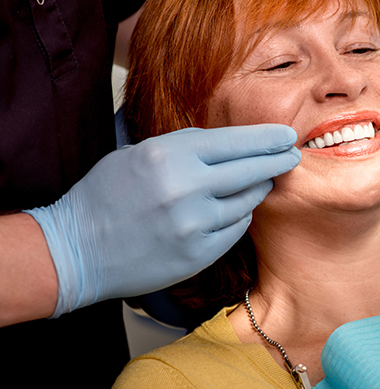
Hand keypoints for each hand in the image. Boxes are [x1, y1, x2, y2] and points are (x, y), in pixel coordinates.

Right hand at [25, 124, 300, 316]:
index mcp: (169, 155)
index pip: (235, 141)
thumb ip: (185, 147)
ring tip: (261, 181)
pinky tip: (234, 210)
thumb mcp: (139, 154)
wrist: (76, 250)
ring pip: (248, 200)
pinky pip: (236, 228)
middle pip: (252, 169)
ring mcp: (194, 224)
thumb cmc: (106, 196)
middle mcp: (186, 187)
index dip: (266, 138)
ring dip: (257, 189)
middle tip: (292, 155)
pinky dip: (239, 216)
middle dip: (277, 160)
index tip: (286, 135)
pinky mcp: (198, 253)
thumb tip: (231, 143)